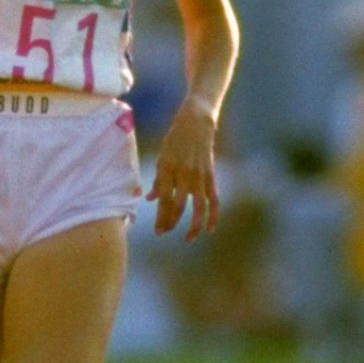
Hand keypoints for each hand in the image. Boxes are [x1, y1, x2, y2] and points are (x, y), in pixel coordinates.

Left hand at [149, 100, 220, 238]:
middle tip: (164, 233)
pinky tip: (209, 229)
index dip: (161, 217)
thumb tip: (150, 200)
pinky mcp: (210, 176)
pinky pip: (213, 200)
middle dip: (170, 223)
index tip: (158, 231)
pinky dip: (212, 216)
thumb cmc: (175, 141)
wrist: (196, 123)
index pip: (163, 200)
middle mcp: (183, 174)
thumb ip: (158, 180)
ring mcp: (198, 176)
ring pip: (197, 207)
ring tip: (188, 238)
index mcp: (167, 169)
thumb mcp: (162, 158)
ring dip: (193, 226)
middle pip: (177, 206)